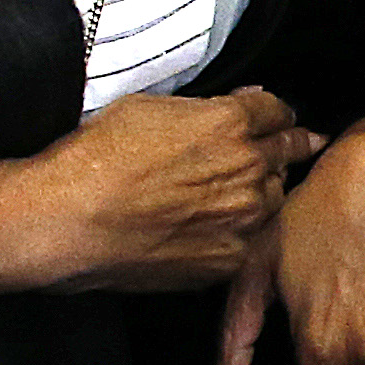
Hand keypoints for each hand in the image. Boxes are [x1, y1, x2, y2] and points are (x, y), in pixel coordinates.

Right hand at [0, 85, 316, 302]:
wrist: (68, 220)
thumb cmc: (96, 160)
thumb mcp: (149, 107)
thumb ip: (204, 108)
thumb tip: (236, 105)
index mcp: (230, 123)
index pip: (277, 112)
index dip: (278, 115)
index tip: (281, 121)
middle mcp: (247, 169)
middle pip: (284, 155)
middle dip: (284, 150)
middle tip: (296, 149)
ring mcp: (241, 219)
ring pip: (271, 200)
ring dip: (262, 193)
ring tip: (240, 195)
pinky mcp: (227, 260)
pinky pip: (248, 241)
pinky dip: (238, 234)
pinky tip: (213, 230)